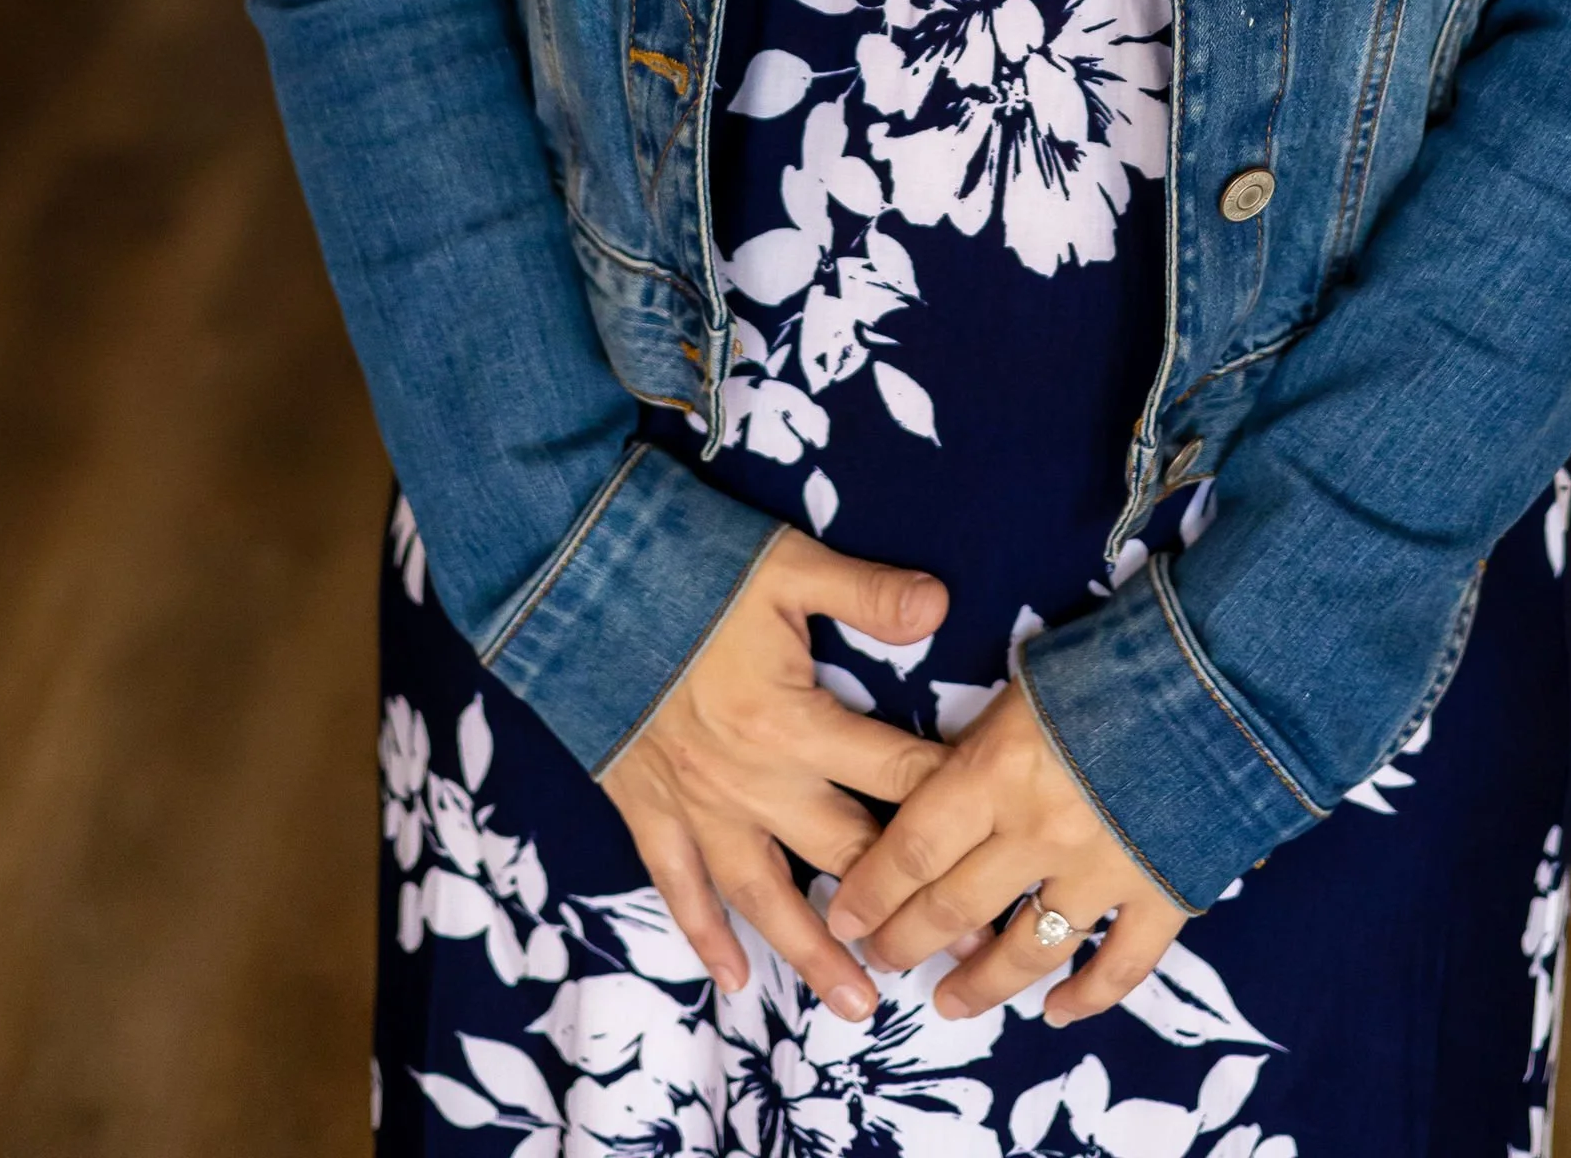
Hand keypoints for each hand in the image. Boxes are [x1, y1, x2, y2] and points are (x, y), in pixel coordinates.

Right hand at [600, 528, 948, 1023]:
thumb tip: (942, 605)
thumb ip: (864, 592)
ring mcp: (698, 806)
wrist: (572, 588)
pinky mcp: (648, 811)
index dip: (949, 802)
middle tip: (959, 951)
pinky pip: (678, 889)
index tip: (997, 840)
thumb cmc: (686, 570)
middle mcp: (752, 781)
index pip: (893, 771)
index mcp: (794, 722)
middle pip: (843, 854)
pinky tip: (735, 981)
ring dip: (814, 953)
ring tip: (859, 1005)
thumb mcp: (786, 564)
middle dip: (904, 904)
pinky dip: (705, 937)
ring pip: (765, 896)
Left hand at [827, 676, 1185, 1026]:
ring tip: (950, 1003)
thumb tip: (943, 791)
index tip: (844, 917)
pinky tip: (1055, 1012)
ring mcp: (1102, 872)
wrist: (1227, 668)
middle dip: (906, 941)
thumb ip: (983, 748)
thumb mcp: (1025, 684)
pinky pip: (1120, 966)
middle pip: (952, 907)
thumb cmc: (1114, 659)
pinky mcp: (1164, 893)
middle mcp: (1038, 833)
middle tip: (882, 961)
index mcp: (995, 773)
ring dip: (980, 984)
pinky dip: (1086, 998)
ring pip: (1026, 951)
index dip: (870, 891)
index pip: (910, 850)